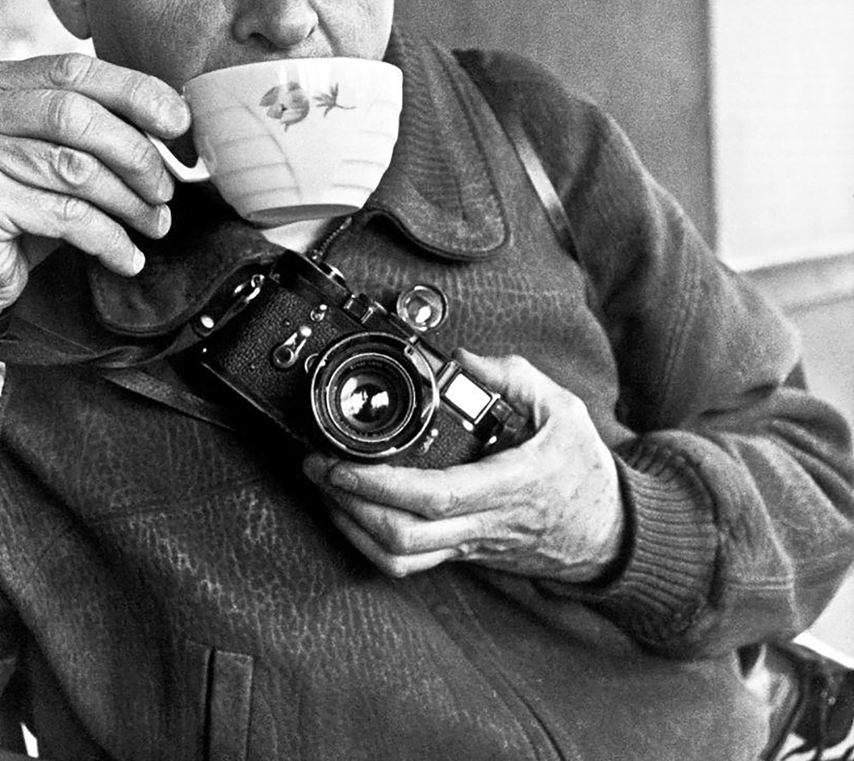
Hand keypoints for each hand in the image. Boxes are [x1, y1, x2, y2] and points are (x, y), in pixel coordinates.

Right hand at [0, 53, 188, 320]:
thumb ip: (95, 130)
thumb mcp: (55, 157)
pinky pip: (64, 216)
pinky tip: (129, 257)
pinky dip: (109, 239)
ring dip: (129, 202)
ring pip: (75, 169)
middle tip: (166, 189)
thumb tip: (176, 123)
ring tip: (155, 223)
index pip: (75, 71)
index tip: (179, 123)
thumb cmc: (18, 209)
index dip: (135, 92)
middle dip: (136, 154)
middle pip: (76, 116)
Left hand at [303, 349, 624, 583]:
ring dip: (353, 527)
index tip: (341, 461)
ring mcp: (471, 544)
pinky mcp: (465, 554)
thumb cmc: (584, 470)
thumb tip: (462, 359)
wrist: (608, 532)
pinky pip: (411, 564)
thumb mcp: (562, 408)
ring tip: (325, 489)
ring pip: (402, 558)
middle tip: (317, 467)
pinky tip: (352, 517)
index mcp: (509, 484)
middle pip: (404, 535)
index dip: (380, 483)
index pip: (436, 495)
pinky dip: (371, 545)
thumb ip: (513, 376)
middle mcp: (485, 521)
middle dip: (349, 504)